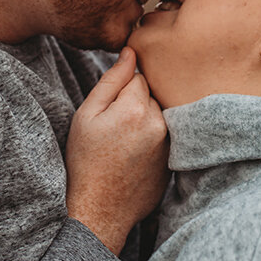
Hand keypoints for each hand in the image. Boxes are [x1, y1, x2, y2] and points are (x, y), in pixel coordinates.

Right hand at [66, 48, 168, 255]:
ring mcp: (171, 143)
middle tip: (115, 126)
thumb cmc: (85, 161)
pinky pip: (167, 134)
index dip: (121, 88)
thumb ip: (111, 80)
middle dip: (136, 102)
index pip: (139, 76)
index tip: (109, 108)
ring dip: (146, 119)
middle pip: (152, 94)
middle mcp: (159, 123)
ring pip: (160, 113)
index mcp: (136, 109)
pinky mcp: (175, 158)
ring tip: (124, 141)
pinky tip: (134, 154)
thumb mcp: (86, 116)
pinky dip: (153, 137)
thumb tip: (131, 52)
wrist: (99, 209)